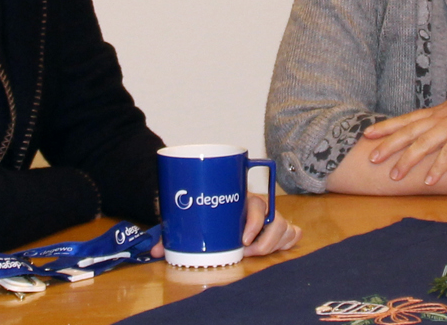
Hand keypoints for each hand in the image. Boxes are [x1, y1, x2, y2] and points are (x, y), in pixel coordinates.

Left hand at [148, 193, 301, 258]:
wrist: (203, 192)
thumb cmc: (197, 201)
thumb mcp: (184, 214)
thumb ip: (171, 231)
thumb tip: (156, 251)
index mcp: (239, 195)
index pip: (257, 205)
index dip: (254, 223)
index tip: (243, 240)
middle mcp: (256, 204)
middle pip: (276, 219)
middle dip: (265, 241)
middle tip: (245, 253)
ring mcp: (266, 215)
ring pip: (285, 227)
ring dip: (274, 244)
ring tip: (254, 255)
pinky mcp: (271, 226)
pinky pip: (290, 231)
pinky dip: (287, 240)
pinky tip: (277, 249)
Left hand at [363, 72, 446, 184]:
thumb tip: (439, 125)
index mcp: (440, 111)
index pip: (407, 119)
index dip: (386, 127)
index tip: (366, 134)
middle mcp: (442, 117)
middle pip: (408, 132)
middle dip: (388, 145)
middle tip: (369, 157)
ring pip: (423, 145)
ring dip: (407, 161)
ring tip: (393, 176)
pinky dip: (437, 169)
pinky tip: (428, 182)